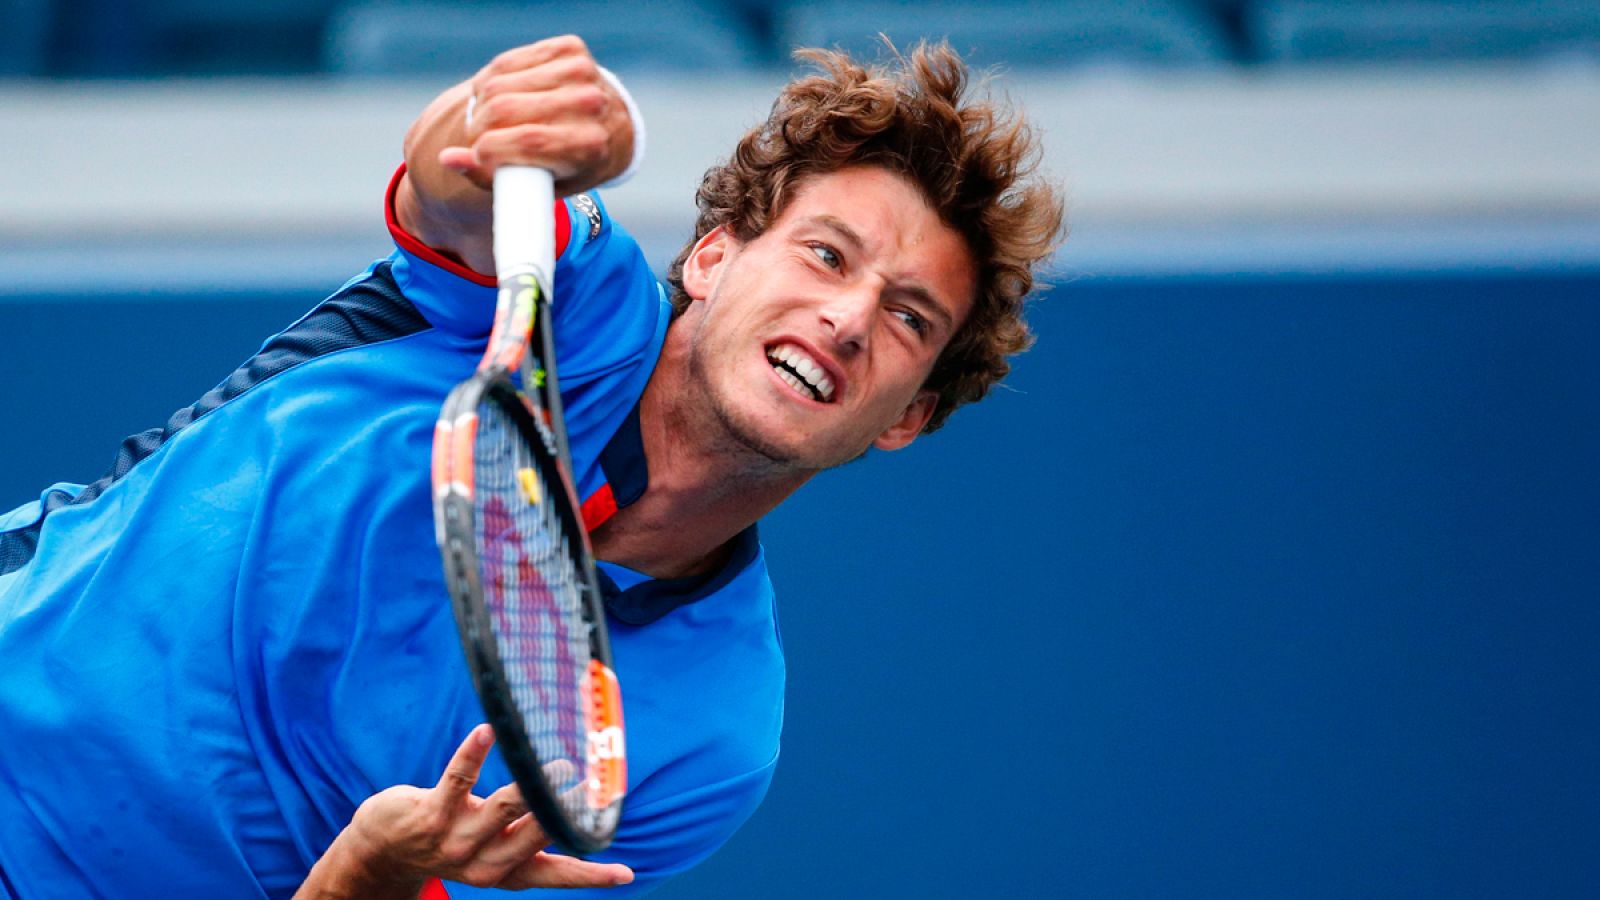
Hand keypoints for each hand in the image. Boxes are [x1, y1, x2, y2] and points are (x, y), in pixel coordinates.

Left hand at [296, 725, 632, 897]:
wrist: (381, 850)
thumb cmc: (450, 839)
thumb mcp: (490, 849)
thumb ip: (527, 836)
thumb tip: (572, 809)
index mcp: (505, 872)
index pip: (554, 876)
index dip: (589, 875)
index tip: (625, 875)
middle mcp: (483, 862)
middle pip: (530, 839)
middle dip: (558, 815)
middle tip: (588, 788)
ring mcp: (455, 839)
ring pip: (498, 810)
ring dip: (526, 786)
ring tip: (555, 763)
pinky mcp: (429, 813)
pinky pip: (455, 779)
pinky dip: (473, 753)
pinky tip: (487, 731)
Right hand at [444, 35, 636, 195]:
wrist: (609, 129)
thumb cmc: (567, 164)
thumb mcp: (538, 185)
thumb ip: (491, 177)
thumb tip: (447, 159)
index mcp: (591, 144)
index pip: (529, 141)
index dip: (491, 148)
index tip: (478, 155)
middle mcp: (591, 103)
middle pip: (505, 109)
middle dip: (480, 126)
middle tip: (479, 138)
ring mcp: (582, 71)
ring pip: (500, 83)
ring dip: (484, 104)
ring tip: (491, 120)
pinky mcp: (570, 49)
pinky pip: (509, 62)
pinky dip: (495, 80)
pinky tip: (504, 95)